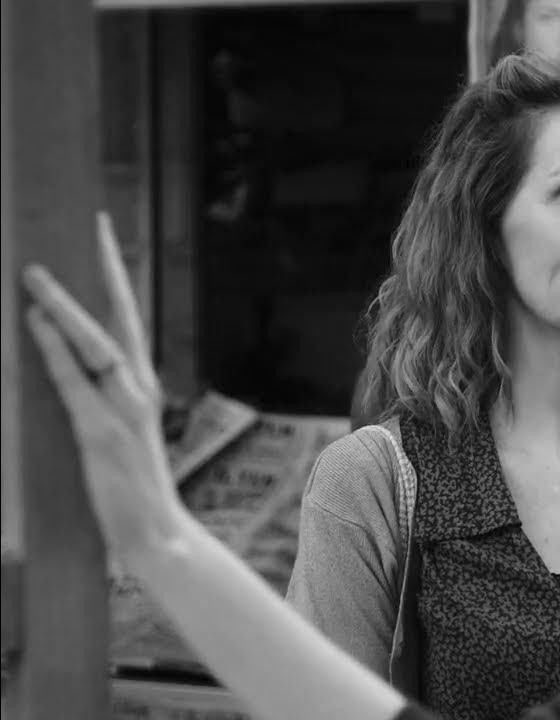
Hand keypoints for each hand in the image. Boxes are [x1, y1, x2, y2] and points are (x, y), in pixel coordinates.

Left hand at [23, 213, 187, 564]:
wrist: (156, 534)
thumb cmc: (131, 490)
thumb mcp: (112, 435)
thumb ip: (91, 398)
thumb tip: (56, 362)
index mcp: (141, 386)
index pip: (128, 320)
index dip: (116, 278)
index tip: (106, 238)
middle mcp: (139, 388)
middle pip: (123, 316)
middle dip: (107, 270)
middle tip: (97, 226)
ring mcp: (123, 409)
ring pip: (97, 342)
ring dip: (65, 306)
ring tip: (36, 275)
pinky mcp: (101, 433)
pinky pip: (75, 381)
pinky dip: (55, 348)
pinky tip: (35, 322)